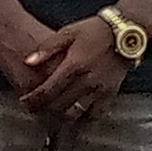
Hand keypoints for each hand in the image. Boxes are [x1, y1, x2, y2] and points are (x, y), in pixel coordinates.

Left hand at [16, 11, 130, 124]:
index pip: (47, 90)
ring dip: (60, 116)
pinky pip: (96, 115)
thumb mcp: (68, 33)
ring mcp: (100, 90)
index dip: (33, 99)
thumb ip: (47, 48)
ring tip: (51, 114)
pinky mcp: (111, 94)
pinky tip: (75, 118)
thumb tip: (28, 62)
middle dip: (43, 109)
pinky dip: (83, 120)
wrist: (126, 32)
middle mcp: (86, 81)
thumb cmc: (94, 31)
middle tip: (34, 109)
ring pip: (75, 113)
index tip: (25, 102)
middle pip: (59, 105)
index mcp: (73, 65)